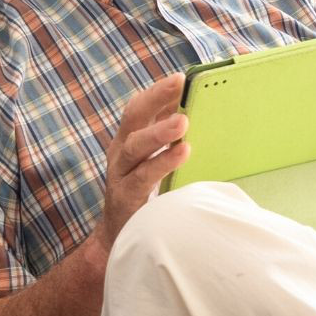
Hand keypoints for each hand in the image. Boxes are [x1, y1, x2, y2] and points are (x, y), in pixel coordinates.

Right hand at [92, 73, 190, 256]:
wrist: (119, 239)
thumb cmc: (145, 194)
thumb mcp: (153, 160)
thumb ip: (169, 137)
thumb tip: (196, 109)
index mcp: (128, 138)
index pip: (139, 107)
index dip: (157, 91)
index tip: (181, 76)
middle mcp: (120, 151)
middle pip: (133, 117)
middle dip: (155, 97)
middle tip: (179, 82)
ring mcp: (119, 174)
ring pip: (135, 146)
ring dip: (159, 131)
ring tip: (183, 121)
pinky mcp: (125, 197)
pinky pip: (142, 177)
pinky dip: (163, 163)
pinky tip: (182, 153)